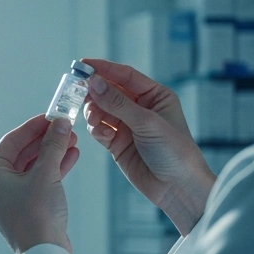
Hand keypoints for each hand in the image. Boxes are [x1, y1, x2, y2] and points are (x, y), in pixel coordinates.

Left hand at [0, 114, 80, 253]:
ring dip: (52, 153)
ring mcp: (7, 198)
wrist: (44, 253)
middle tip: (65, 128)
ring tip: (72, 140)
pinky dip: (52, 169)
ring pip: (31, 167)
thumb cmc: (37, 216)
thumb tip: (60, 124)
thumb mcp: (46, 173)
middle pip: (21, 153)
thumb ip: (52, 145)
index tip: (51, 116)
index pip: (11, 141)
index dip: (33, 127)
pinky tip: (70, 157)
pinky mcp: (23, 207)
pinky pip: (36, 181)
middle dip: (46, 140)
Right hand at [80, 58, 216, 234]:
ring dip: (93, 112)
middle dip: (94, 91)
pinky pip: (99, 129)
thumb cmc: (174, 151)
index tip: (82, 64)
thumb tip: (93, 82)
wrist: (177, 188)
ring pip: (100, 110)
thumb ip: (117, 102)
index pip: (125, 76)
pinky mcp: (117, 143)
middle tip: (77, 90)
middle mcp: (140, 108)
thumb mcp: (147, 122)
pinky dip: (96, 129)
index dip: (104, 69)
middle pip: (109, 91)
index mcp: (155, 96)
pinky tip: (102, 135)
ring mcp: (128, 126)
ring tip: (93, 119)